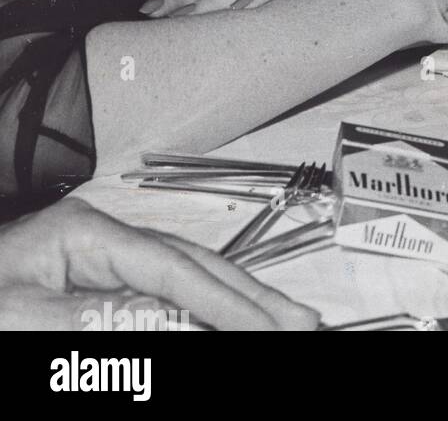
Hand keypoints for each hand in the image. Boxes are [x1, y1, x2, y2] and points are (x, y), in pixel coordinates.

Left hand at [0, 199, 318, 330]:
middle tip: (306, 325)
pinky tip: (226, 326)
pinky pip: (156, 307)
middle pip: (193, 270)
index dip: (231, 301)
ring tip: (285, 324)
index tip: (277, 328)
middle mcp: (102, 246)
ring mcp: (100, 272)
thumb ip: (104, 321)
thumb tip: (183, 324)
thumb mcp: (27, 320)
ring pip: (183, 288)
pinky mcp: (92, 301)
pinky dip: (198, 318)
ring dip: (236, 310)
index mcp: (86, 234)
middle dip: (251, 300)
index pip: (175, 268)